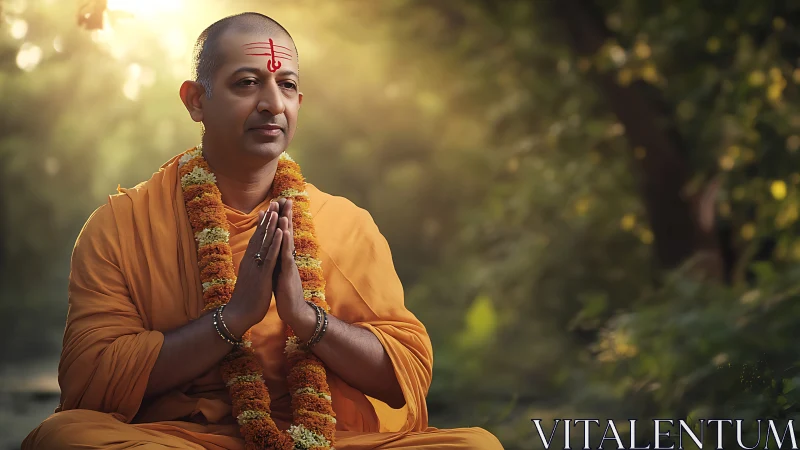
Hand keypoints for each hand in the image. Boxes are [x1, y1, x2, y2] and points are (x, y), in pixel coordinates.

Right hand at [224, 201, 282, 337]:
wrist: (238, 314)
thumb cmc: (246, 299)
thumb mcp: (249, 279)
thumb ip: (252, 268)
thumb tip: (253, 261)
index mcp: (249, 261)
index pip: (256, 239)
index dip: (262, 225)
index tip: (266, 210)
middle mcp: (251, 260)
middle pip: (260, 235)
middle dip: (267, 219)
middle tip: (273, 202)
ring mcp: (256, 266)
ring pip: (265, 242)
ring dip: (271, 225)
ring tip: (276, 210)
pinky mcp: (262, 274)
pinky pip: (270, 256)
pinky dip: (275, 243)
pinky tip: (280, 232)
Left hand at [273, 198, 309, 326]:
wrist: (294, 311)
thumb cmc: (286, 293)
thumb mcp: (279, 272)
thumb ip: (277, 259)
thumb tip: (273, 250)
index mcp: (283, 256)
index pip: (282, 233)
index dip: (279, 218)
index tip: (276, 203)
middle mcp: (287, 256)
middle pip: (287, 231)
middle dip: (285, 214)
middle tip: (285, 197)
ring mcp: (289, 263)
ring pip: (288, 241)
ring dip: (286, 224)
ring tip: (284, 210)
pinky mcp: (288, 272)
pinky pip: (286, 254)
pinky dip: (285, 242)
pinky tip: (284, 232)